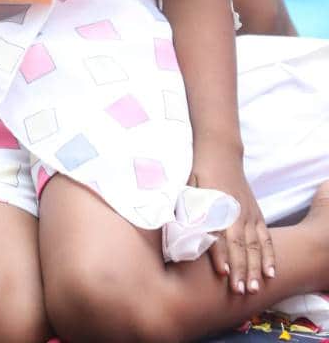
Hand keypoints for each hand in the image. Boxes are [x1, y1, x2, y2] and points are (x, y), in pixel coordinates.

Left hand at [196, 158, 271, 295]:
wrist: (220, 156)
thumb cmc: (198, 177)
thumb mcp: (187, 191)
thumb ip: (185, 213)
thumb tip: (176, 234)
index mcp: (215, 208)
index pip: (218, 235)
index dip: (220, 255)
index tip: (223, 273)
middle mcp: (235, 213)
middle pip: (239, 246)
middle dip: (240, 269)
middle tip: (240, 291)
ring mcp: (248, 215)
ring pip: (254, 246)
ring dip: (255, 268)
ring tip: (254, 288)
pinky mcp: (257, 215)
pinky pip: (266, 239)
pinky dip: (269, 256)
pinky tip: (270, 272)